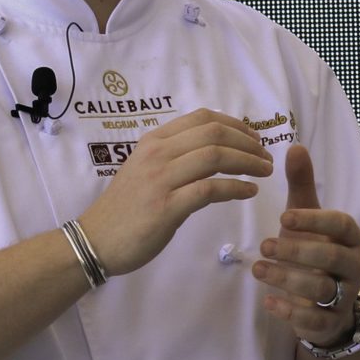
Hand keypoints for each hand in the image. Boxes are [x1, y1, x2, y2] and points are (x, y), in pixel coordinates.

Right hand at [79, 109, 271, 275]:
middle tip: (266, 156)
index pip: (202, 118)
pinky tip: (250, 191)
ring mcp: (160, 179)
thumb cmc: (125, 208)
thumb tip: (216, 149)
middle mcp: (157, 154)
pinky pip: (210, 189)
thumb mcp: (146, 170)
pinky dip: (236, 187)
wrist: (94, 241)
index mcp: (154, 141)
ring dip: (248, 162)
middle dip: (248, 142)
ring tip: (265, 171)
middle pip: (214, 133)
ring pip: (215, 156)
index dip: (235, 125)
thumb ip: (175, 157)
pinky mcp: (165, 207)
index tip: (254, 138)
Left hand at [253, 145, 359, 348]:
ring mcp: (343, 295)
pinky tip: (268, 301)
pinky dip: (290, 312)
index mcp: (351, 237)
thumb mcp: (308, 218)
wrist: (329, 304)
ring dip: (287, 279)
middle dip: (297, 251)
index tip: (284, 216)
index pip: (341, 224)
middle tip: (265, 244)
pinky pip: (314, 320)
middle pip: (332, 258)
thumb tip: (294, 145)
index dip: (315, 220)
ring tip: (257, 269)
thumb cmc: (315, 251)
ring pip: (321, 290)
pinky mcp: (329, 322)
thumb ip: (302, 185)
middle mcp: (353, 265)